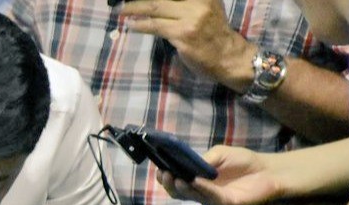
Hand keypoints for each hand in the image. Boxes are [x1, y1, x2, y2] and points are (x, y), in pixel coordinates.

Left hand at [120, 0, 254, 84]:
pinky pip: (156, 26)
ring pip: (155, 8)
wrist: (228, 56)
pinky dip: (140, 25)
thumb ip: (185, 3)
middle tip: (123, 0)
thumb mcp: (205, 8)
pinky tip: (132, 25)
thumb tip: (157, 2)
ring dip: (134, 8)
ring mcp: (191, 17)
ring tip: (121, 10)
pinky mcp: (183, 34)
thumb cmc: (213, 34)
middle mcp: (198, 2)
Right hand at [159, 145, 278, 204]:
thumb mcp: (219, 154)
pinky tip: (193, 180)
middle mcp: (201, 192)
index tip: (160, 169)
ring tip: (175, 178)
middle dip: (169, 184)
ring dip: (181, 187)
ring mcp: (212, 199)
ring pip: (191, 195)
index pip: (177, 182)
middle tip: (164, 174)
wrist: (268, 170)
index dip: (166, 177)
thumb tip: (187, 165)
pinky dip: (200, 188)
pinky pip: (209, 196)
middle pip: (179, 192)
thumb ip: (203, 159)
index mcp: (197, 180)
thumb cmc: (244, 161)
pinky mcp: (225, 203)